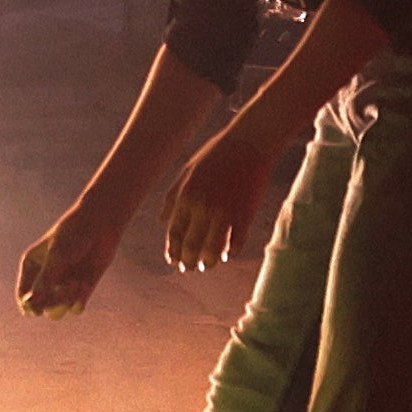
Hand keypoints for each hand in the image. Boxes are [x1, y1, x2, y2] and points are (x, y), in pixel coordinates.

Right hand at [17, 204, 124, 317]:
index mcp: (32, 266)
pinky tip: (85, 285)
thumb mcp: (57, 257)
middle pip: (41, 307)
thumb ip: (44, 282)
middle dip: (52, 302)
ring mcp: (64, 284)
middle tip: (66, 286)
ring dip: (66, 301)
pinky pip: (76, 308)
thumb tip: (32, 306)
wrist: (101, 224)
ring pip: (58, 310)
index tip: (38, 309)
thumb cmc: (74, 234)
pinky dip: (80, 301)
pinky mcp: (81, 288)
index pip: (23, 297)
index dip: (29, 306)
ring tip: (76, 284)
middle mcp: (46, 278)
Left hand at [160, 132, 279, 273]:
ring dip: (208, 262)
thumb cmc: (216, 154)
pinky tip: (228, 255)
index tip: (173, 262)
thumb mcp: (187, 171)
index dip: (172, 251)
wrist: (249, 142)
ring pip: (213, 250)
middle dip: (188, 261)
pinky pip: (236, 243)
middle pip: (191, 246)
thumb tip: (161, 220)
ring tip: (207, 265)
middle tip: (189, 268)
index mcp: (186, 196)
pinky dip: (231, 252)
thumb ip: (173, 196)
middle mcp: (203, 207)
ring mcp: (225, 212)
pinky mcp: (245, 214)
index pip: (174, 233)